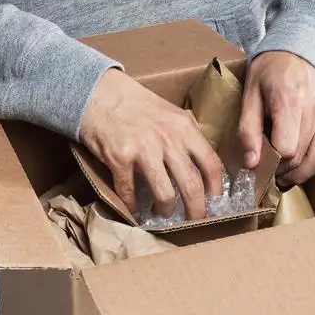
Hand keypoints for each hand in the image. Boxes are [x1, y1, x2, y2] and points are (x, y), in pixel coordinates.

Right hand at [79, 69, 224, 219]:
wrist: (99, 94)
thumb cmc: (135, 105)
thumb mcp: (169, 113)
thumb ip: (185, 137)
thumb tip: (198, 166)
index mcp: (184, 128)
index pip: (210, 163)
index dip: (215, 188)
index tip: (214, 201)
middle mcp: (167, 139)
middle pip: (191, 185)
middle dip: (195, 209)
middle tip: (194, 220)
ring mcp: (143, 150)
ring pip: (164, 193)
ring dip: (165, 210)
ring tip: (163, 215)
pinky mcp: (120, 158)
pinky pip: (130, 191)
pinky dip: (133, 206)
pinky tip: (135, 211)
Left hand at [239, 51, 314, 187]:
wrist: (299, 49)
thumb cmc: (270, 71)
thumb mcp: (250, 94)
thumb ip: (249, 128)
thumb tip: (251, 162)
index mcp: (291, 103)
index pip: (285, 148)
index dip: (271, 162)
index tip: (259, 163)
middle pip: (302, 156)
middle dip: (283, 172)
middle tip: (268, 174)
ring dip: (304, 174)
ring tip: (287, 180)